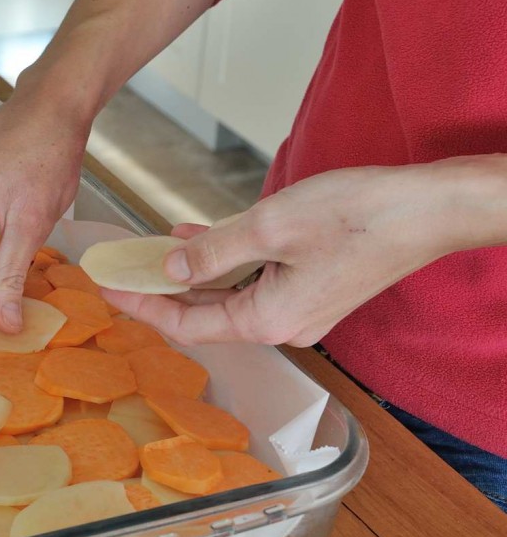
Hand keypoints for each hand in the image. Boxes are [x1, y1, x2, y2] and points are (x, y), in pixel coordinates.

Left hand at [101, 164, 454, 345]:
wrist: (427, 210)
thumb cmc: (357, 217)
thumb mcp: (269, 227)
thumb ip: (213, 251)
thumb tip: (170, 268)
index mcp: (267, 321)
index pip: (187, 325)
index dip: (144, 308)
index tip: (109, 290)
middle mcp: (282, 326)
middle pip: (205, 313)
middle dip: (162, 289)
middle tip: (124, 267)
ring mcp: (301, 311)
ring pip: (229, 296)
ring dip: (192, 272)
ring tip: (152, 248)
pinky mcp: (314, 290)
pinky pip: (254, 283)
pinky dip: (225, 264)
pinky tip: (200, 237)